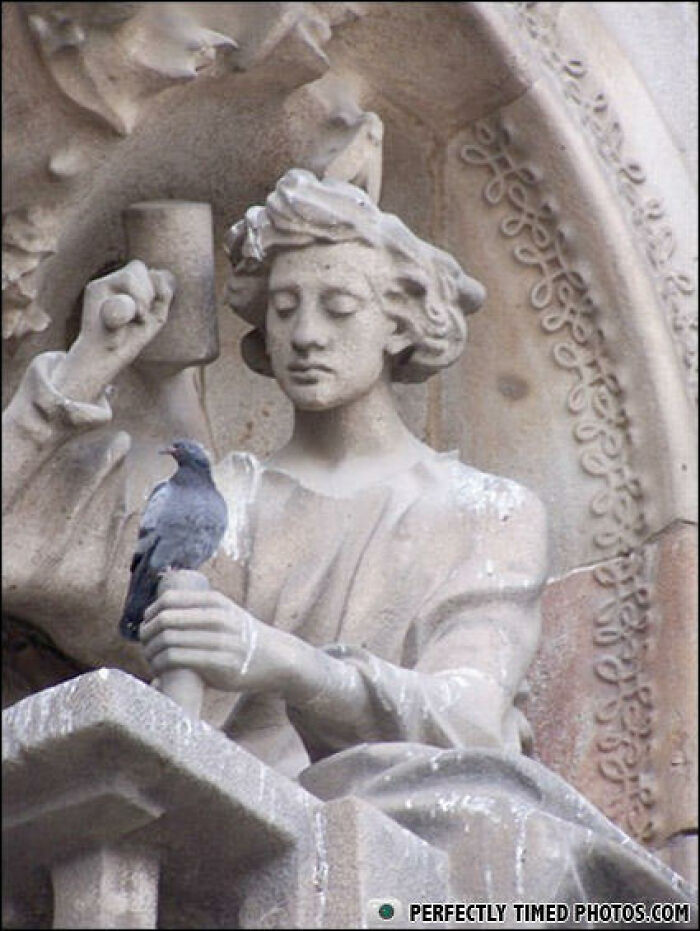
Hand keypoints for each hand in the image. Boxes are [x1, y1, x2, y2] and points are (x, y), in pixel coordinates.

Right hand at [54, 260, 175, 401]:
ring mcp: (102, 283)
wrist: (107, 356)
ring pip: (132, 272)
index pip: (146, 271)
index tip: (149, 311)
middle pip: (138, 266)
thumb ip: (163, 294)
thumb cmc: (130, 339)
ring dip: (142, 297)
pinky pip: (124, 281)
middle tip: (142, 316)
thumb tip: (159, 272)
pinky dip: (134, 300)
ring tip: (137, 317)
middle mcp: (112, 282)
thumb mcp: (155, 317)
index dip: (155, 287)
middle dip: (148, 292)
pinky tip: (130, 317)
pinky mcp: (94, 288)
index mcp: (126, 286)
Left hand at [139, 582, 299, 694]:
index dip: (150, 614)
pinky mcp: (220, 664)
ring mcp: (221, 640)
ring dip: (151, 652)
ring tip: (151, 660)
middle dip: (147, 634)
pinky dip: (162, 665)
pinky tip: (161, 670)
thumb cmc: (241, 637)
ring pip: (168, 641)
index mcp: (215, 601)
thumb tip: (160, 608)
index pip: (168, 600)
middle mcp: (217, 617)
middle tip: (145, 646)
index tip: (147, 627)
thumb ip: (198, 610)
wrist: (275, 658)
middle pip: (164, 620)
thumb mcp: (225, 612)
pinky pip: (178, 659)